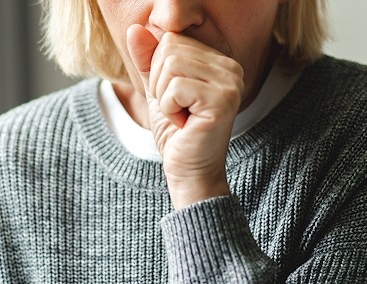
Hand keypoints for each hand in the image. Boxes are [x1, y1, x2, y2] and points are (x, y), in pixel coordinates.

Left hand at [126, 24, 243, 209]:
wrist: (189, 171)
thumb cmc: (176, 133)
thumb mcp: (157, 90)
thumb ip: (148, 59)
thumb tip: (135, 28)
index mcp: (220, 61)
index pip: (172, 40)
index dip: (159, 72)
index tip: (175, 100)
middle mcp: (231, 68)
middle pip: (170, 48)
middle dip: (160, 83)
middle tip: (177, 110)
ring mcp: (230, 83)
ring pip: (171, 65)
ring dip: (164, 97)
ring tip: (181, 116)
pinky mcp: (222, 100)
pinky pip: (175, 87)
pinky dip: (169, 108)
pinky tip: (185, 124)